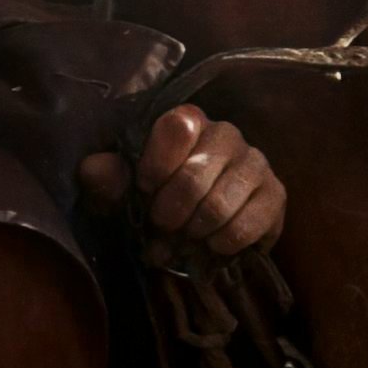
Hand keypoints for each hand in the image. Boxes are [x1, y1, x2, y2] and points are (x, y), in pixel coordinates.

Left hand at [79, 105, 285, 258]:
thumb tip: (92, 168)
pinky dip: (221, 245)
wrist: (200, 231)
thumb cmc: (158, 201)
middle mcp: (226, 133)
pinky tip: (213, 244)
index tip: (145, 190)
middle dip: (170, 215)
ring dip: (193, 234)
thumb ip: (108, 178)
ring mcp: (255, 162)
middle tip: (163, 227)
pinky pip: (246, 226)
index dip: (156, 167)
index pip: (177, 127)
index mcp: (188, 121)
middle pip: (193, 177)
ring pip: (218, 207)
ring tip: (186, 239)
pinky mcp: (276, 194)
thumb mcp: (123, 192)